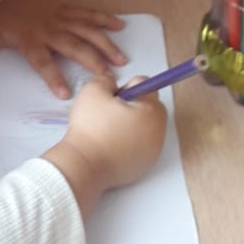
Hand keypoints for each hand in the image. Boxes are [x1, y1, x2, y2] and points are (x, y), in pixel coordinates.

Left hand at [0, 0, 126, 97]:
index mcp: (29, 39)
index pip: (42, 62)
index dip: (53, 77)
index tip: (66, 94)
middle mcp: (49, 29)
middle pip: (74, 46)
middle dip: (91, 61)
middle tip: (107, 78)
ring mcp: (60, 17)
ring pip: (87, 30)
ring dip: (105, 44)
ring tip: (120, 59)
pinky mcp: (66, 8)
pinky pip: (88, 14)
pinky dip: (105, 19)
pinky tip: (121, 26)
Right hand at [42, 73, 165, 217]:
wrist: (85, 165)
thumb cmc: (91, 127)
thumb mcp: (93, 91)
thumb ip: (106, 79)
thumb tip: (112, 82)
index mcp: (150, 109)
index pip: (146, 85)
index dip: (126, 87)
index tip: (113, 98)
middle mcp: (158, 130)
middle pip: (151, 106)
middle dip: (133, 105)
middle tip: (110, 113)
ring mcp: (154, 150)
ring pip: (146, 126)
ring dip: (132, 124)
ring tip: (109, 130)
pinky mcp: (146, 165)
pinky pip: (142, 145)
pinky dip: (131, 142)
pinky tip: (112, 145)